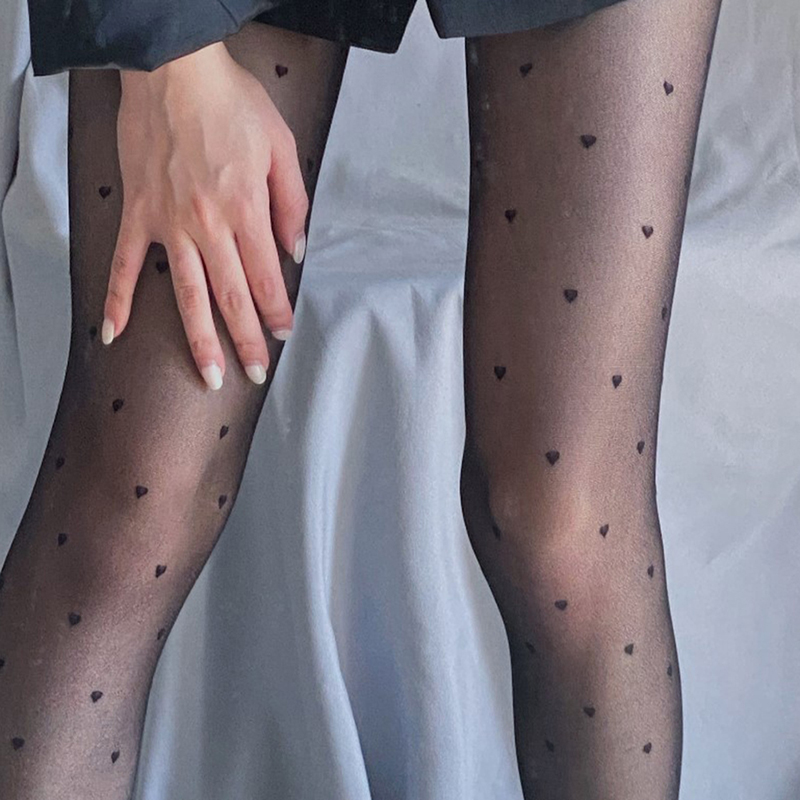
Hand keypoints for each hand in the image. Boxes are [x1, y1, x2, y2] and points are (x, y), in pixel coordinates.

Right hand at [104, 41, 307, 389]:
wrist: (173, 69)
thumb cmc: (230, 102)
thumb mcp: (281, 146)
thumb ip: (292, 204)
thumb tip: (297, 250)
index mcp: (247, 210)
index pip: (267, 277)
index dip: (277, 312)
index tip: (284, 336)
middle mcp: (209, 226)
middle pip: (232, 297)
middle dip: (248, 341)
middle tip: (256, 373)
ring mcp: (169, 224)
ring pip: (187, 294)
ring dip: (199, 339)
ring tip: (210, 375)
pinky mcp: (138, 215)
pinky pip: (126, 265)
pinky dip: (118, 300)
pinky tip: (114, 333)